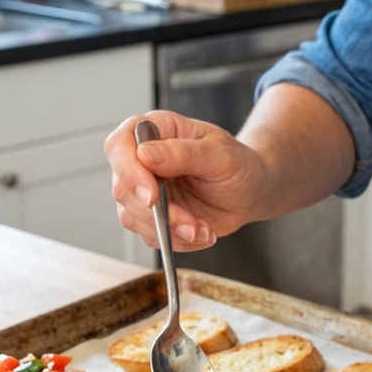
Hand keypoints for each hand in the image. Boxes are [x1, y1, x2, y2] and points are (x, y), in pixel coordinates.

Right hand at [104, 110, 266, 251]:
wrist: (251, 193)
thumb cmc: (238, 165)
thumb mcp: (221, 155)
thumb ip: (184, 153)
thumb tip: (145, 154)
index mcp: (157, 130)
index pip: (120, 145)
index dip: (129, 171)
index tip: (152, 196)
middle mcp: (143, 159)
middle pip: (122, 188)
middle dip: (157, 213)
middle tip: (190, 224)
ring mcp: (144, 189)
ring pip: (131, 216)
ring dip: (168, 230)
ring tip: (202, 229)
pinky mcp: (150, 216)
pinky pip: (148, 235)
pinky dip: (176, 241)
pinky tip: (201, 233)